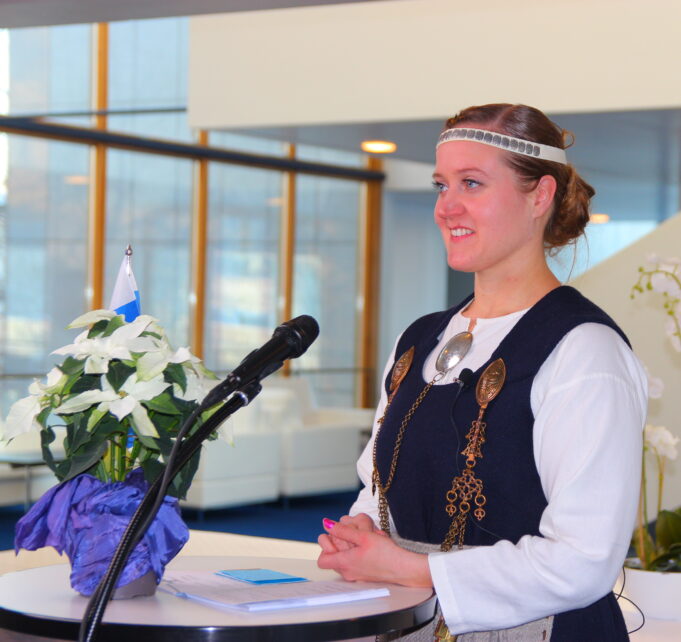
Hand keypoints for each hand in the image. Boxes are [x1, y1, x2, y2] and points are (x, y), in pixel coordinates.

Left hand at [317, 521, 432, 587]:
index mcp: (345, 563)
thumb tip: (327, 524)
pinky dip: (357, 553)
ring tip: (361, 538)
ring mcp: (356, 575)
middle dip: (337, 544)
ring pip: (344, 560)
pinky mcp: (364, 575)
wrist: (403, 569)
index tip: (331, 536)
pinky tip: (369, 545)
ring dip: (348, 547)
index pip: (322, 560)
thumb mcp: (363, 536)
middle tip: (347, 534)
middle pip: (332, 559)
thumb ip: (343, 530)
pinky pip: (354, 563)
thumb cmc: (386, 554)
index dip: (324, 547)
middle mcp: (348, 572)